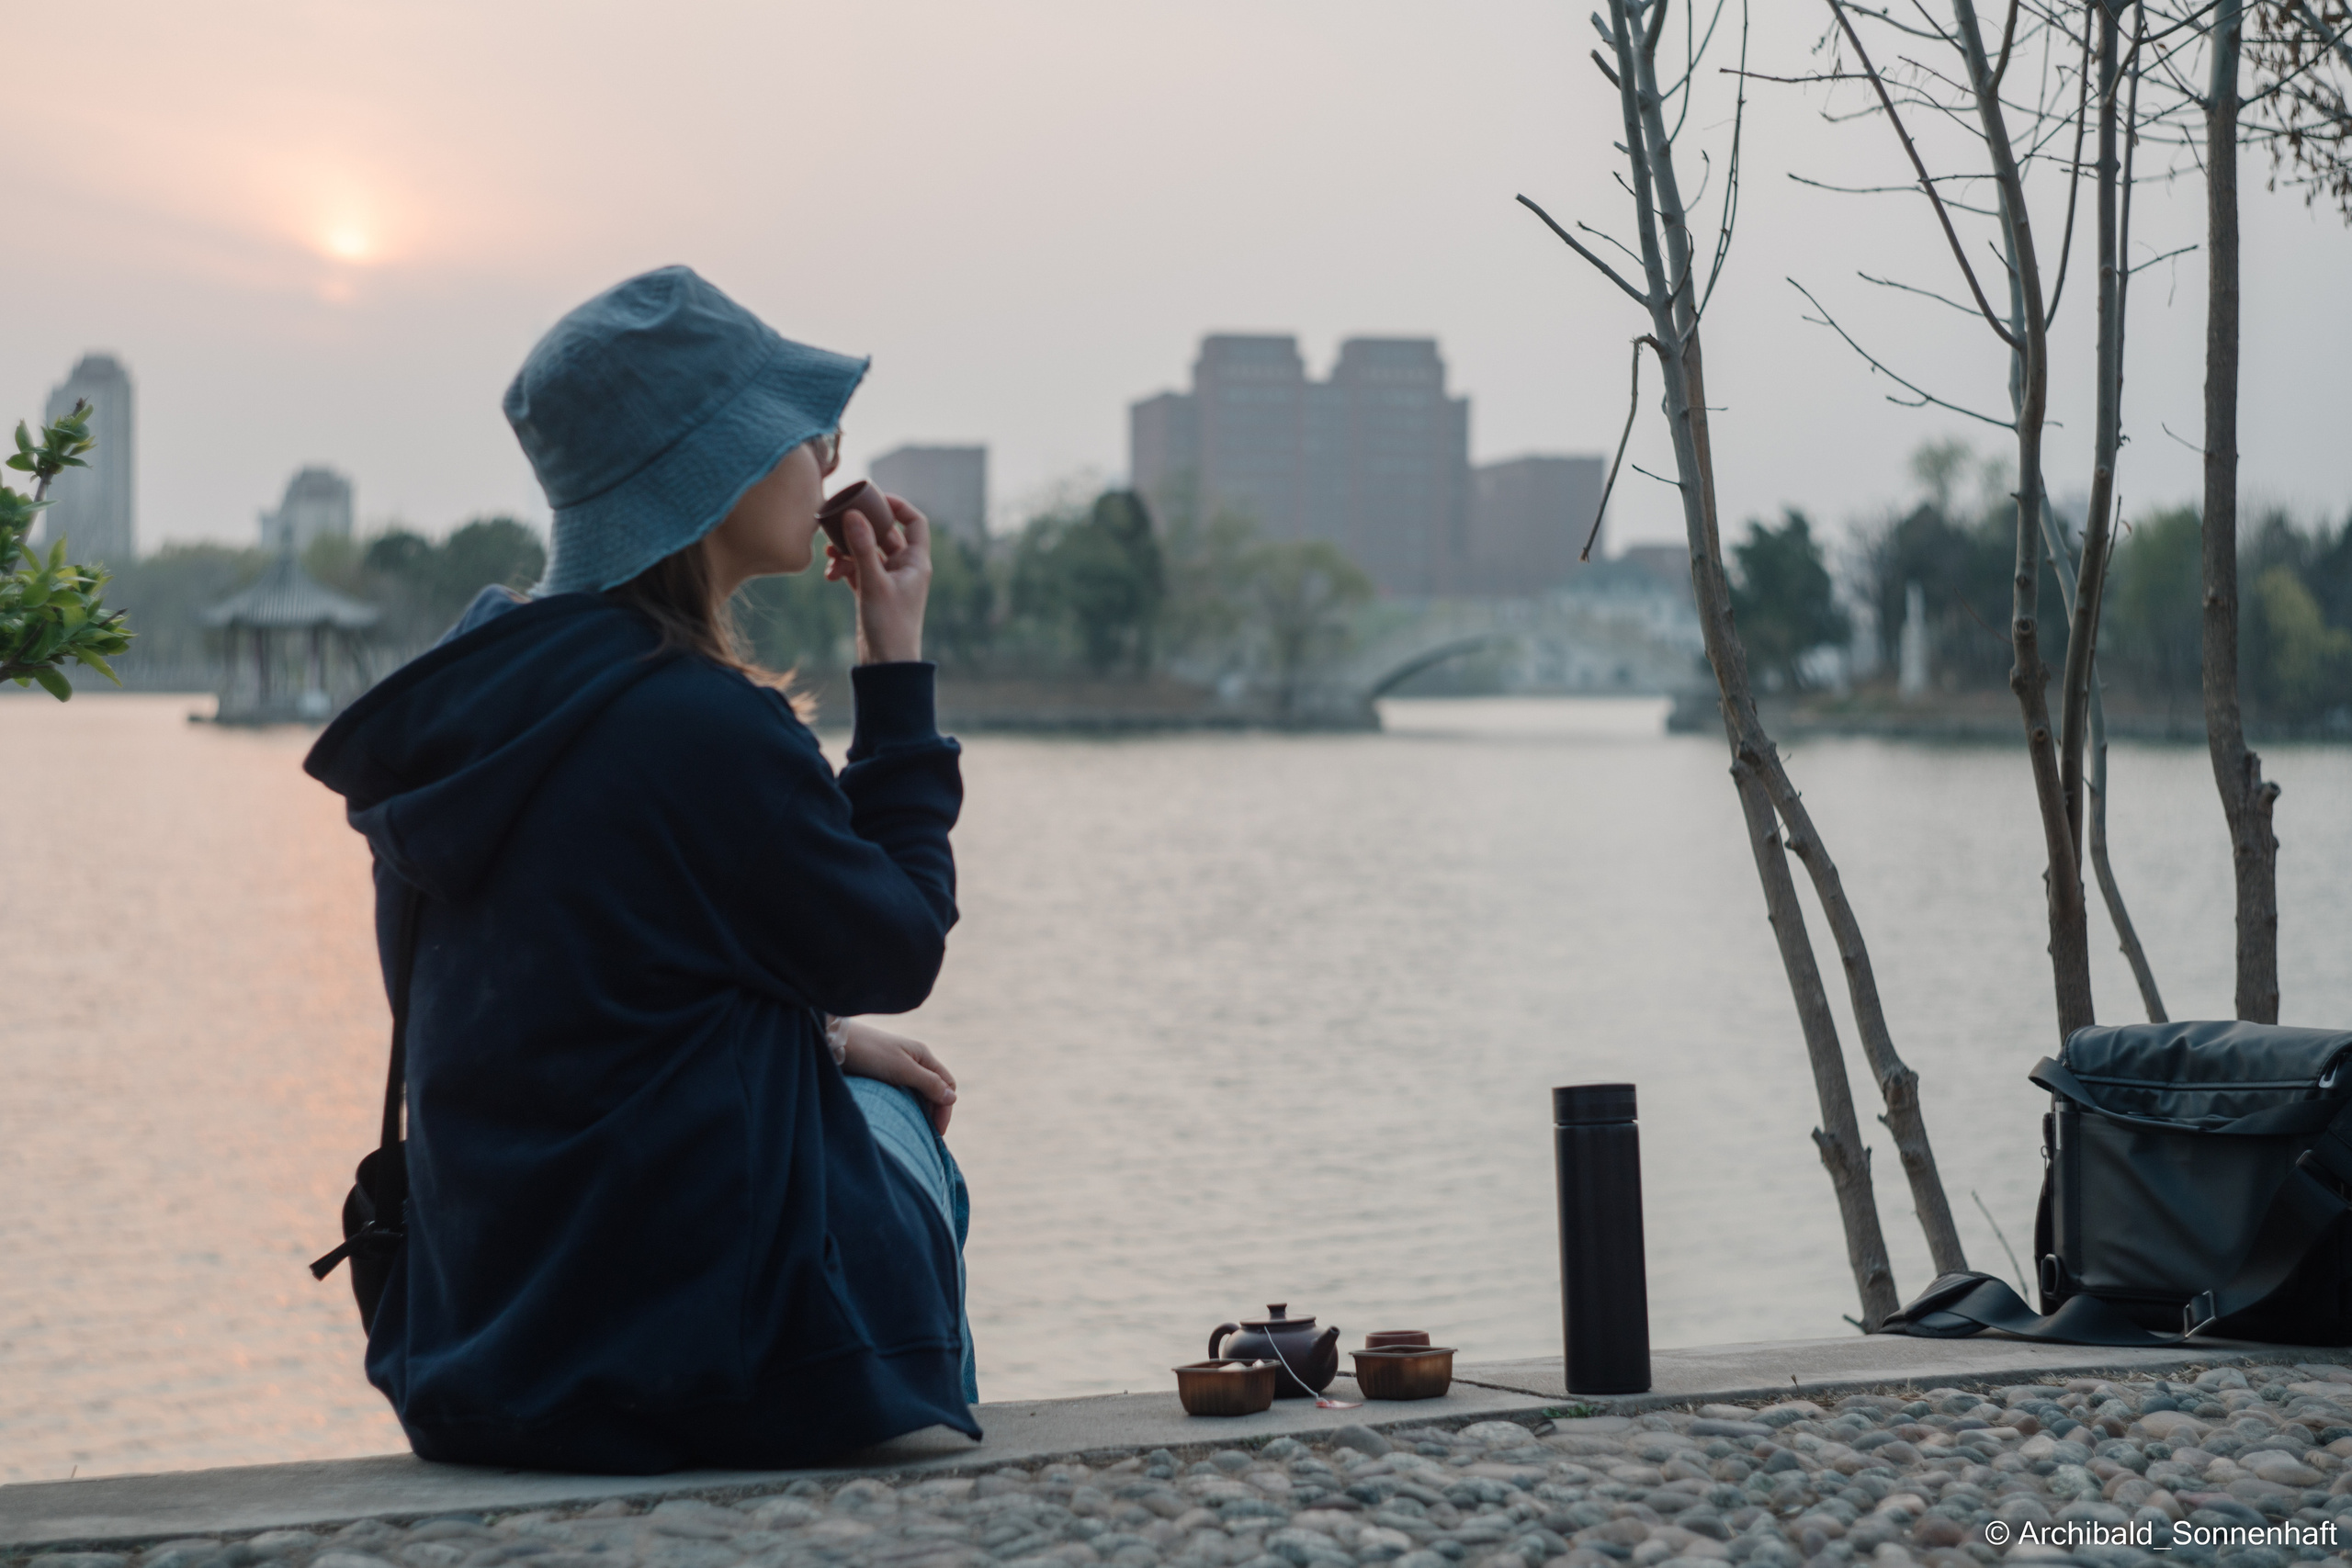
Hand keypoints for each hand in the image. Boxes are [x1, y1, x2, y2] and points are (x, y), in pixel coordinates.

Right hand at [824, 494, 929, 664]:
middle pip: (885, 534)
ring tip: (829, 555)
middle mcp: (905, 568)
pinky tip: (831, 575)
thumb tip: (853, 515)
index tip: (875, 497)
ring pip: (867, 552)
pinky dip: (844, 568)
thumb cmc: (889, 626)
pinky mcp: (873, 593)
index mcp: (916, 562)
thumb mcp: (874, 584)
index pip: (914, 522)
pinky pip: (857, 570)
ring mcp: (888, 580)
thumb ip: (863, 549)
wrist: (886, 665)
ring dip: (847, 550)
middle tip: (838, 520)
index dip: (898, 506)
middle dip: (861, 528)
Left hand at [836, 1018, 957, 1134]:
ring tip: (915, 1131)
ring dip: (920, 1111)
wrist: (835, 1042)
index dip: (946, 1108)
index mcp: (923, 1055)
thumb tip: (952, 1098)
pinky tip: (900, 1118)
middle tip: (927, 1136)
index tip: (937, 1132)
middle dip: (934, 1112)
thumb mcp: (903, 1069)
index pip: (947, 1084)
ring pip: (918, 1093)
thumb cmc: (870, 1053)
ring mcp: (898, 1068)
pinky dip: (906, 1107)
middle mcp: (914, 1061)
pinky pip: (902, 1094)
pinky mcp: (883, 1075)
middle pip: (934, 1090)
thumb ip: (928, 1083)